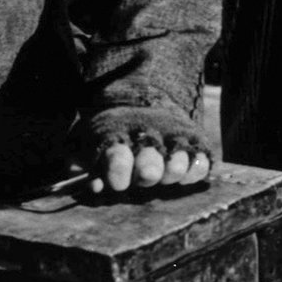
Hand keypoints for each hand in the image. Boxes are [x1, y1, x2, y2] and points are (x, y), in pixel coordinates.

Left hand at [79, 108, 211, 194]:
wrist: (137, 96)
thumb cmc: (106, 131)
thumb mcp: (82, 140)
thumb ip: (79, 164)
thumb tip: (93, 185)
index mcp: (116, 137)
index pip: (117, 154)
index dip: (118, 168)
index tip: (117, 183)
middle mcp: (147, 138)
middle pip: (150, 161)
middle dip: (148, 171)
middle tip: (146, 176)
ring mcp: (172, 141)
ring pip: (178, 160)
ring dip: (174, 170)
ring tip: (168, 176)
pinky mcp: (193, 144)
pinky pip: (201, 161)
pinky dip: (196, 170)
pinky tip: (187, 176)